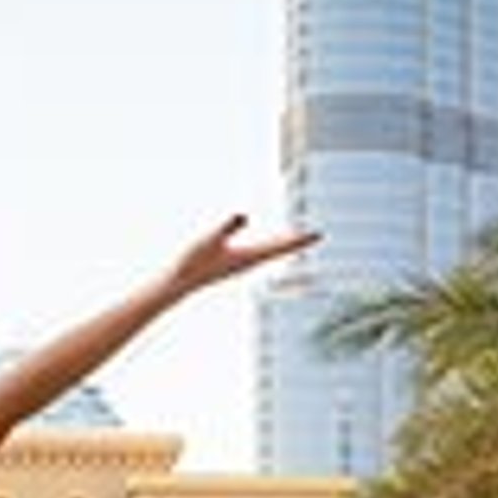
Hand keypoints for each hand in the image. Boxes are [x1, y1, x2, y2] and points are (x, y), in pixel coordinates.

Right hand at [166, 214, 315, 298]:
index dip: (300, 240)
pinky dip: (269, 247)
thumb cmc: (191, 263)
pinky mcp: (231, 264)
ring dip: (284, 244)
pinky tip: (267, 247)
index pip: (280, 246)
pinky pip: (257, 253)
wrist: (178, 284)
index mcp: (248, 257)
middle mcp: (248, 262)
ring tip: (296, 238)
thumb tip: (245, 214)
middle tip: (317, 235)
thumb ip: (227, 227)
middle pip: (279, 249)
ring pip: (269, 252)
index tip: (319, 234)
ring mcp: (240, 265)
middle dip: (297, 241)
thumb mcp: (209, 239)